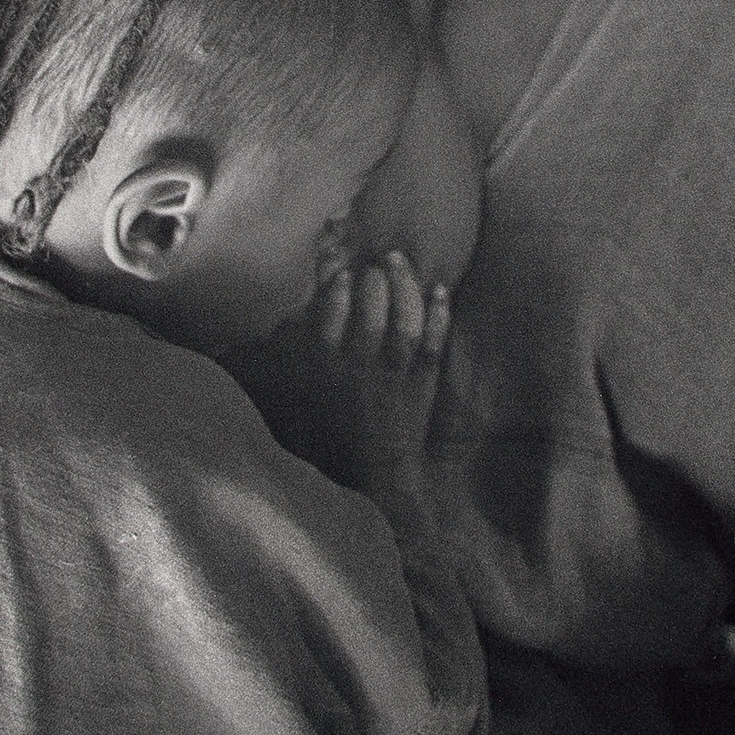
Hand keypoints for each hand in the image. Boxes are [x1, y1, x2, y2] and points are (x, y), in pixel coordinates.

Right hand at [222, 251, 449, 497]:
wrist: (377, 472)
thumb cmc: (336, 430)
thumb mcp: (306, 391)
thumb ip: (298, 351)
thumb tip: (293, 310)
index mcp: (326, 368)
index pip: (328, 315)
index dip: (336, 287)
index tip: (342, 270)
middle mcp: (359, 368)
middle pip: (369, 312)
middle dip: (373, 280)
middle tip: (377, 261)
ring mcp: (394, 376)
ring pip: (402, 323)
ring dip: (404, 287)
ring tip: (401, 262)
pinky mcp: (423, 384)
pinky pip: (433, 343)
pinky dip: (439, 315)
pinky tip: (441, 290)